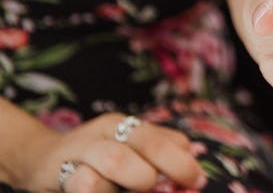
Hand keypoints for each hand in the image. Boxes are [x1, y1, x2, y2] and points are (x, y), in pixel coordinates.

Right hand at [12, 113, 203, 192]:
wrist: (38, 160)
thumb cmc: (93, 161)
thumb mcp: (127, 150)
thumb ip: (159, 153)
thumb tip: (197, 168)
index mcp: (125, 125)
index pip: (165, 138)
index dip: (185, 162)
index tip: (196, 182)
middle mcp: (103, 132)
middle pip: (148, 144)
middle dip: (171, 168)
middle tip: (172, 187)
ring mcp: (79, 152)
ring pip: (116, 159)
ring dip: (138, 178)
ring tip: (142, 189)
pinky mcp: (57, 174)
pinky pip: (84, 183)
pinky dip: (101, 192)